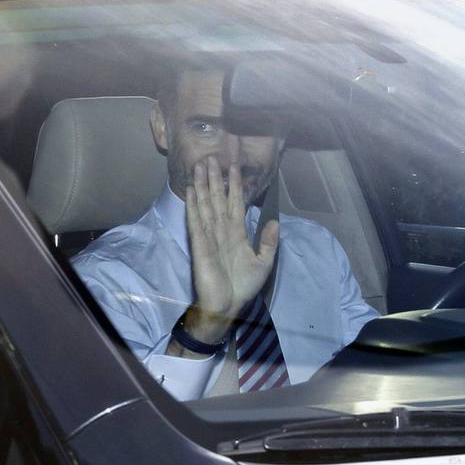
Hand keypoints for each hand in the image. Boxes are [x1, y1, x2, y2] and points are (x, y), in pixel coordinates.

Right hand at [178, 158, 278, 347]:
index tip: (233, 167)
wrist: (227, 306)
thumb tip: (274, 222)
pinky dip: (193, 207)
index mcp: (237, 234)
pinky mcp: (200, 245)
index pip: (235, 204)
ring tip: (199, 167)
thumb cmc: (243, 287)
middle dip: (215, 179)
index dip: (234, 186)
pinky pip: (196, 222)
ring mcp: (209, 237)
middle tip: (212, 158)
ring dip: (202, 186)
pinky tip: (191, 192)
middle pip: (217, 199)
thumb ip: (267, 242)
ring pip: (206, 206)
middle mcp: (222, 231)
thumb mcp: (263, 263)